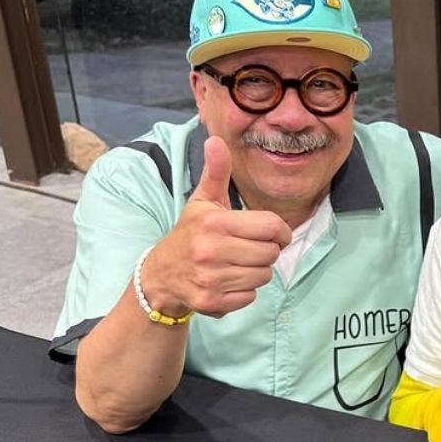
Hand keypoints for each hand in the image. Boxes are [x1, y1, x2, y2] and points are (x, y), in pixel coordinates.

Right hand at [141, 137, 291, 317]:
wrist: (161, 275)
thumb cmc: (190, 233)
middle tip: (250, 248)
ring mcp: (211, 278)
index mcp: (215, 223)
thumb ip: (216, 173)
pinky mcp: (211, 302)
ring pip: (263, 276)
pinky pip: (250, 297)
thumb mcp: (203, 201)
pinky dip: (244, 291)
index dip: (279, 230)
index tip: (271, 232)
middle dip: (267, 251)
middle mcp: (212, 251)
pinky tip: (228, 280)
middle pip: (271, 253)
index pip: (272, 227)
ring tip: (237, 263)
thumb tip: (216, 140)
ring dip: (256, 271)